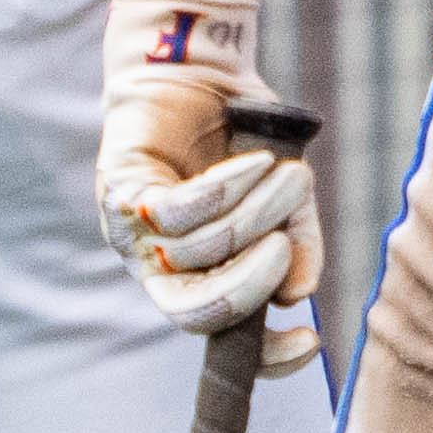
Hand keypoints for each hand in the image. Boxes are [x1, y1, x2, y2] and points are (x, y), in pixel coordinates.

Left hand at [94, 0, 315, 329]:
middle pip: (192, 313)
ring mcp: (135, 233)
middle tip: (283, 249)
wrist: (203, 75)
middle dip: (244, 289)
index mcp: (200, 278)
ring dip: (255, 215)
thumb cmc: (246, 143)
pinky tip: (257, 162)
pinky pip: (176, 211)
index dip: (264, 356)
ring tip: (292, 178)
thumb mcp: (287, 202)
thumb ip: (296, 245)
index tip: (310, 341)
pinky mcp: (122, 189)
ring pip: (198, 251)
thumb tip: (297, 294)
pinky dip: (225, 188)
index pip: (221, 338)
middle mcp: (160, 267)